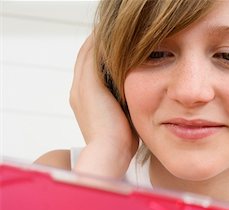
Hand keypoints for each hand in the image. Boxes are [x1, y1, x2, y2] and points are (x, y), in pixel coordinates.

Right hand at [70, 34, 137, 177]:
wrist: (110, 154)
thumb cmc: (121, 145)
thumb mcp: (124, 123)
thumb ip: (128, 108)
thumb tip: (147, 104)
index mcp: (84, 103)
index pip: (90, 72)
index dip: (103, 59)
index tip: (120, 50)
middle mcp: (78, 92)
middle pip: (86, 59)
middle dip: (102, 47)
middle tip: (120, 35)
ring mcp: (81, 88)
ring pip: (88, 54)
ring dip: (102, 41)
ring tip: (120, 32)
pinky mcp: (89, 85)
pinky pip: (93, 54)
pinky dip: (103, 43)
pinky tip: (119, 34)